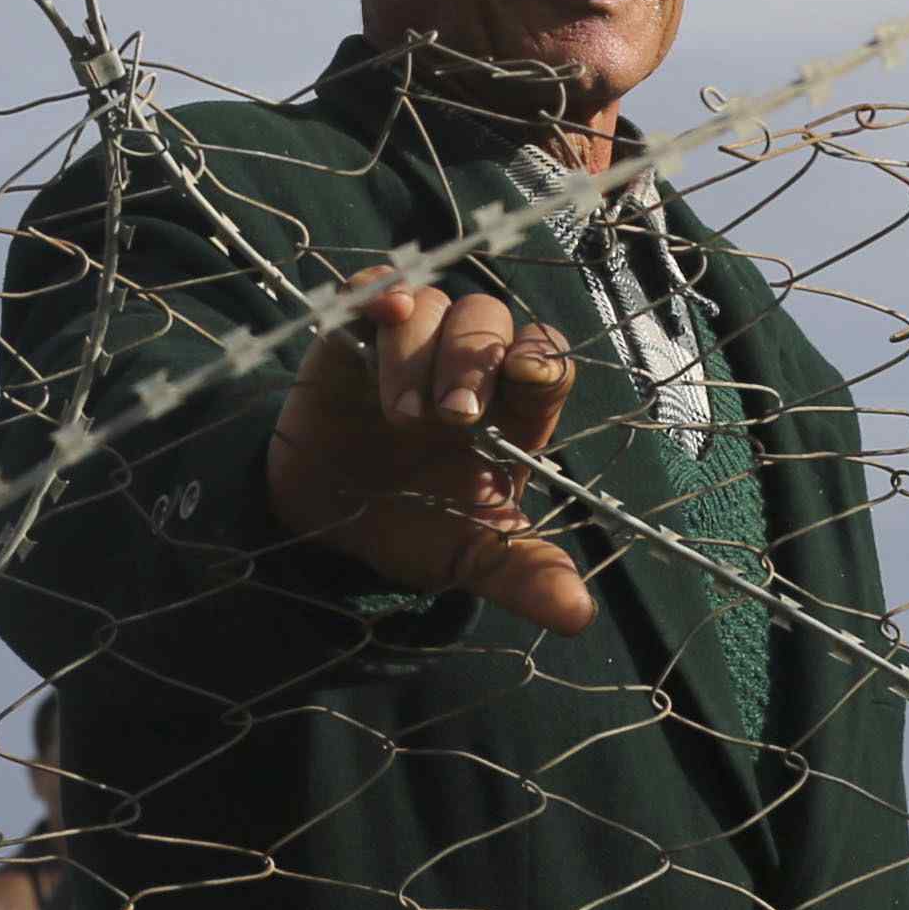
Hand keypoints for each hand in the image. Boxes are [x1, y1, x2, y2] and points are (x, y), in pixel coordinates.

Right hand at [261, 282, 594, 633]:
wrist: (330, 523)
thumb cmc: (416, 525)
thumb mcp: (469, 559)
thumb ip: (524, 577)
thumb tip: (578, 617)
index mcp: (512, 409)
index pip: (543, 360)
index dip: (541, 359)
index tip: (526, 379)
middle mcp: (465, 365)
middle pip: (489, 322)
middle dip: (473, 362)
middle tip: (454, 417)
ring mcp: (410, 345)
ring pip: (432, 307)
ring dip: (419, 354)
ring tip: (403, 418)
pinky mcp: (353, 337)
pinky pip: (372, 292)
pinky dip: (379, 294)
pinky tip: (381, 312)